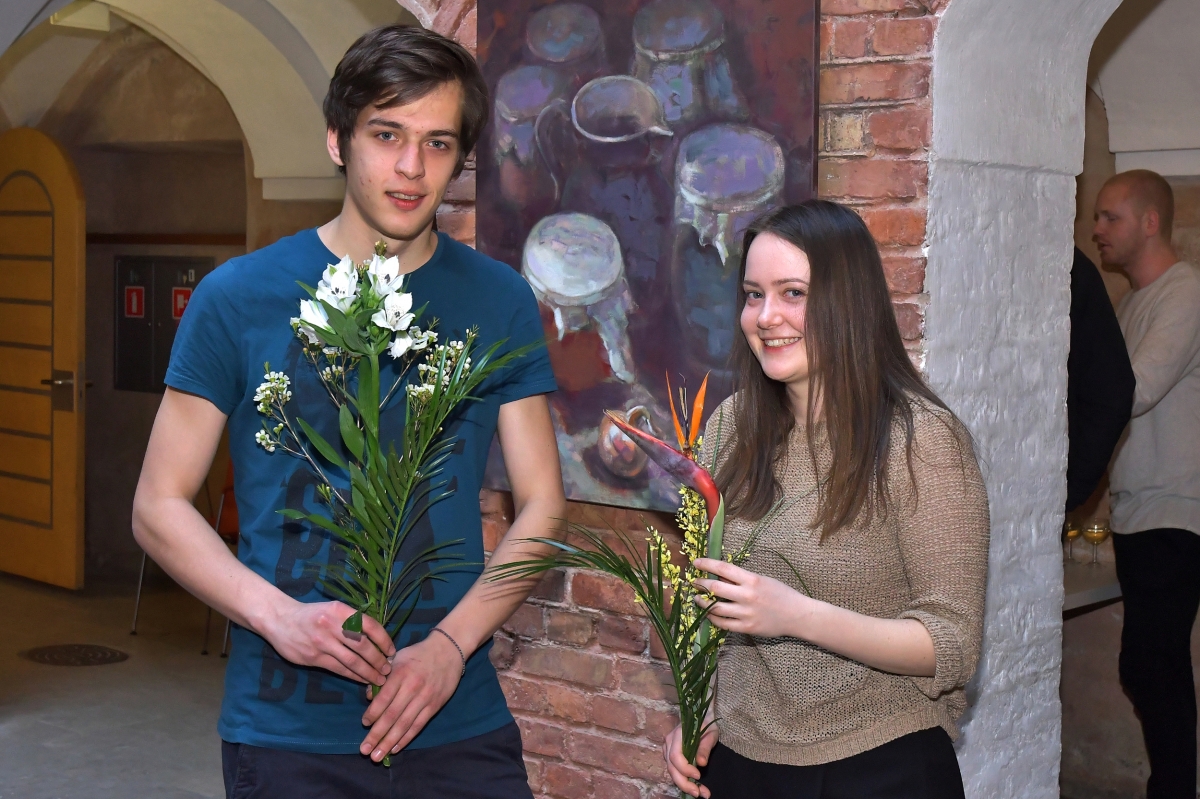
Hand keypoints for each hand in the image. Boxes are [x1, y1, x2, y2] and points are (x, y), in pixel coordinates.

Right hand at [261, 599, 394, 684]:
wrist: (280, 620)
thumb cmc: (312, 615)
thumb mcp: (333, 609)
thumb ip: (352, 620)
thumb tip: (378, 637)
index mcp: (341, 611)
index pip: (370, 626)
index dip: (384, 640)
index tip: (392, 651)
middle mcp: (332, 625)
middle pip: (363, 646)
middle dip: (379, 660)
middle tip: (388, 669)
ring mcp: (322, 642)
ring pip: (352, 661)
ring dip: (368, 672)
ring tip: (379, 679)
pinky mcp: (313, 657)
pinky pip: (338, 669)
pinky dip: (353, 675)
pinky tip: (361, 679)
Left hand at [359, 632, 463, 760]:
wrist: (448, 650)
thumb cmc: (418, 654)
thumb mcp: (397, 658)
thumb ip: (382, 676)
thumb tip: (369, 697)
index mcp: (400, 673)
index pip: (384, 698)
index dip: (372, 713)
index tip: (364, 723)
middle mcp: (412, 687)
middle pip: (392, 715)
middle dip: (376, 735)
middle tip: (364, 751)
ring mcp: (425, 698)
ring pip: (404, 724)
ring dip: (389, 742)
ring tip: (377, 756)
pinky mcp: (435, 706)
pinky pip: (418, 725)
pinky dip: (406, 738)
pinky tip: (396, 748)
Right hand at [664, 719, 718, 797]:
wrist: (700, 717)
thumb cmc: (706, 724)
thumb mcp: (710, 734)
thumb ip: (705, 748)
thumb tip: (701, 764)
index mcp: (678, 735)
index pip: (676, 756)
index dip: (685, 768)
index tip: (698, 776)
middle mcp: (669, 743)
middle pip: (671, 767)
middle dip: (684, 783)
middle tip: (698, 793)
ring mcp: (667, 749)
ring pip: (671, 771)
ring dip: (684, 784)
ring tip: (699, 793)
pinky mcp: (670, 755)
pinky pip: (673, 770)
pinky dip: (683, 780)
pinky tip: (694, 786)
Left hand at [692, 558, 807, 639]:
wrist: (797, 615)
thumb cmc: (781, 594)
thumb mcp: (762, 580)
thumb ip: (741, 579)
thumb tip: (719, 576)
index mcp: (752, 580)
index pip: (723, 568)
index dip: (707, 564)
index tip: (696, 563)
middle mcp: (747, 596)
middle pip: (715, 588)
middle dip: (700, 583)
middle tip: (694, 582)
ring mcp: (746, 613)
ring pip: (715, 608)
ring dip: (702, 602)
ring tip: (697, 598)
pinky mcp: (747, 628)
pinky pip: (723, 624)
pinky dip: (712, 618)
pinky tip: (708, 613)